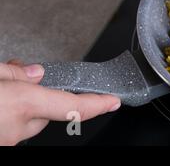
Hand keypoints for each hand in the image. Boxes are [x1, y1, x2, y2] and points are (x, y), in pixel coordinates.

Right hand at [0, 60, 119, 145]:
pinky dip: (8, 116)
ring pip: (30, 121)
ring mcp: (6, 142)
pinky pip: (13, 128)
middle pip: (49, 111)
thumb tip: (36, 73)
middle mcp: (17, 128)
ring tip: (1, 90)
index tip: (113, 101)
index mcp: (22, 105)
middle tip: (16, 79)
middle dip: (42, 95)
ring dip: (22, 106)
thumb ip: (15, 72)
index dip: (98, 104)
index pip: (74, 107)